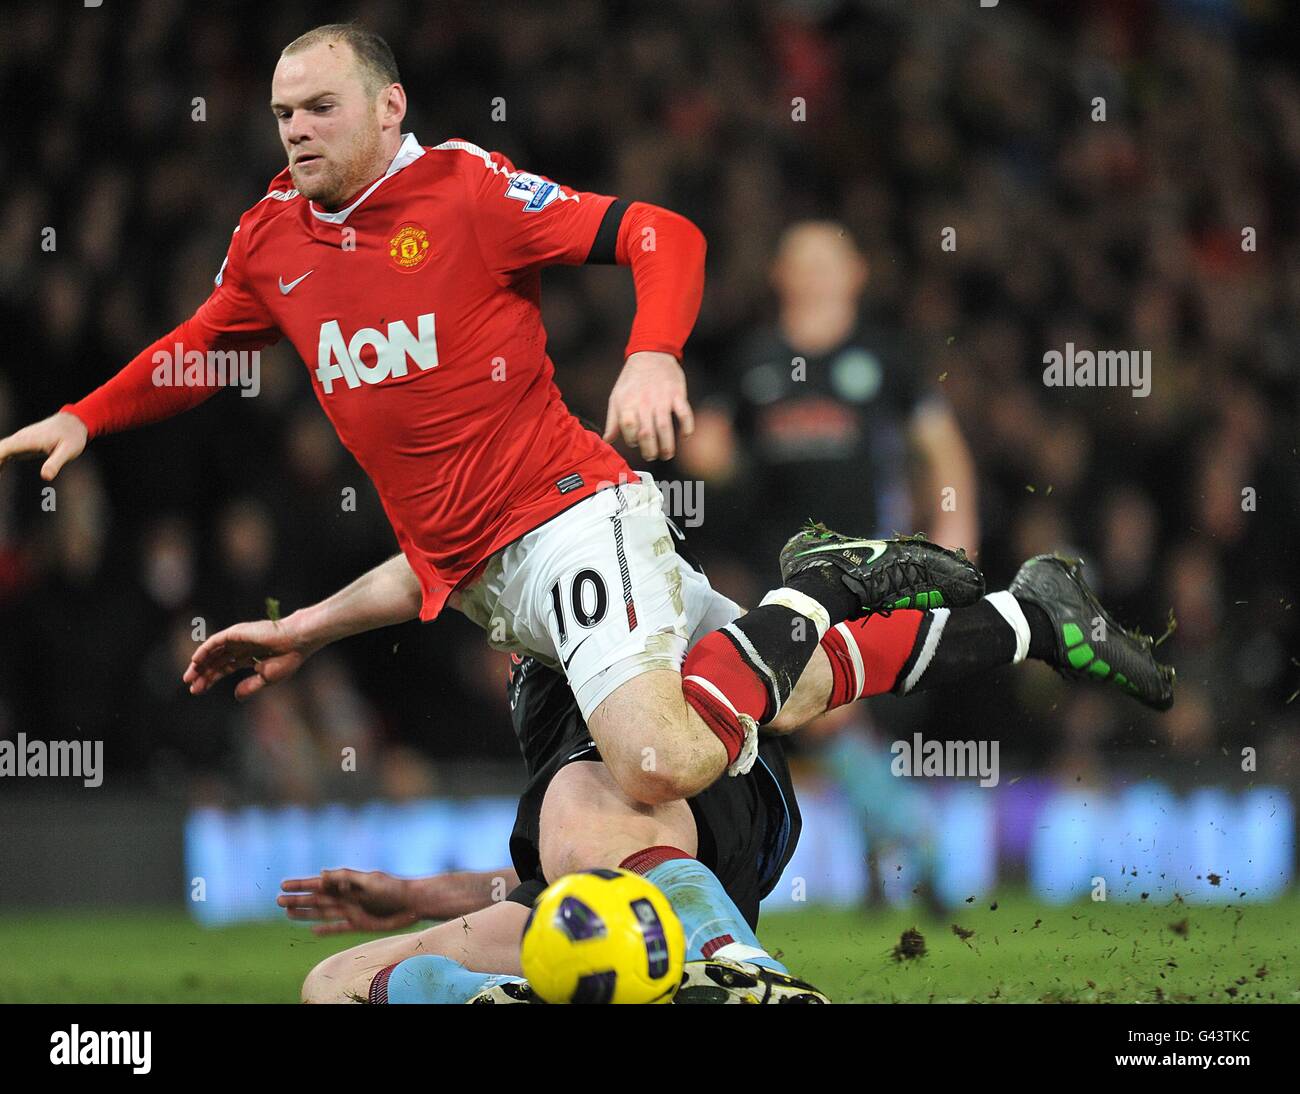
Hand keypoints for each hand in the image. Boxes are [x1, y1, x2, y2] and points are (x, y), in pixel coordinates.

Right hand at [0, 411, 87, 480]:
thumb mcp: (68, 451)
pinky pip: (7, 452)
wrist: (74, 423)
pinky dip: (1, 461)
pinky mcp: (24, 444)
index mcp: (27, 440)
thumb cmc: (72, 436)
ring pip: (1, 450)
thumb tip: (45, 477)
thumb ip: (55, 463)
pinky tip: (0, 471)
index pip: (3, 449)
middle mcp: (20, 438)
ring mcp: (21, 440)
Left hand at [183, 614, 319, 699]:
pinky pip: (215, 642)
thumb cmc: (288, 658)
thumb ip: (250, 686)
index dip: (211, 679)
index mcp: (249, 657)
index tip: (198, 690)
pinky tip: (196, 661)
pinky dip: (204, 650)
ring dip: (200, 664)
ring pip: (213, 652)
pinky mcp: (236, 633)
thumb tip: (235, 696)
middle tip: (192, 687)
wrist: (297, 641)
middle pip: (216, 661)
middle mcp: (241, 647)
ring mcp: (238, 639)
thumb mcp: (267, 678)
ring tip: (189, 678)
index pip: (224, 667)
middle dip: (203, 674)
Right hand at [278, 869, 418, 934]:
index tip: (283, 883)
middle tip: (277, 900)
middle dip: (297, 899)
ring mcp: (352, 911)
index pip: (318, 884)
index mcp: (347, 884)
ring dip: (305, 913)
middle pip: (316, 899)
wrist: (413, 902)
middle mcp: (346, 898)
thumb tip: (322, 874)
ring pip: (322, 913)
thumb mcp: (369, 880)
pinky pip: (338, 928)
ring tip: (287, 913)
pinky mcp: (360, 924)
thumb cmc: (393, 888)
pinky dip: (326, 929)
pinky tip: (313, 930)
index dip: (301, 884)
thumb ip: (346, 878)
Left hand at [603, 351, 693, 460]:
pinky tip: (685, 436)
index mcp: (627, 403)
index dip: (632, 440)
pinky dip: (687, 426)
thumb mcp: (616, 397)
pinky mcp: (677, 394)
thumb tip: (607, 440)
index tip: (636, 443)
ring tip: (667, 454)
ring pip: (665, 427)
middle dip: (650, 450)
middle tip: (652, 456)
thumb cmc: (632, 378)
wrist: (651, 353)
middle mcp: (644, 402)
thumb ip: (613, 420)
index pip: (628, 429)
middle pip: (647, 433)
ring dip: (667, 445)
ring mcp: (662, 398)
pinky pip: (684, 413)